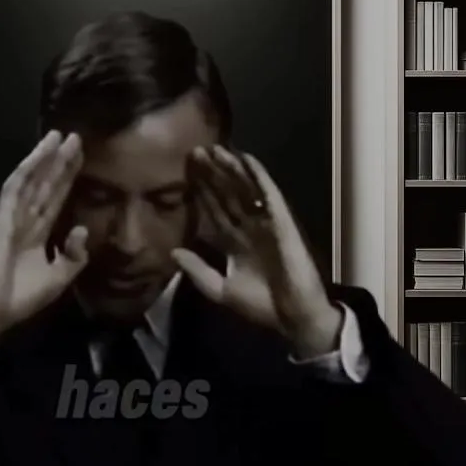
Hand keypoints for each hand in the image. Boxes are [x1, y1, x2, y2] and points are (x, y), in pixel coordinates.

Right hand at [0, 130, 89, 364]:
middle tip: (76, 137)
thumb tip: (83, 229)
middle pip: (46, 184)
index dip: (67, 178)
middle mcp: (24, 220)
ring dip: (44, 159)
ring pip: (31, 181)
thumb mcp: (58, 278)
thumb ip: (73, 256)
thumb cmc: (20, 297)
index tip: (80, 157)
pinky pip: (14, 190)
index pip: (55, 198)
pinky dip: (26, 171)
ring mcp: (10, 217)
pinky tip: (38, 156)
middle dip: (60, 162)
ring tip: (59, 137)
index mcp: (36, 232)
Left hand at [172, 146, 342, 358]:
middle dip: (212, 175)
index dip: (200, 193)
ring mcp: (265, 222)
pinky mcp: (281, 221)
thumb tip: (172, 252)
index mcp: (233, 242)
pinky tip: (246, 159)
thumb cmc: (261, 305)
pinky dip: (258, 176)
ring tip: (215, 149)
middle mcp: (247, 227)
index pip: (213, 211)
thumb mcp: (220, 289)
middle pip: (226, 194)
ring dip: (231, 169)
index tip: (185, 175)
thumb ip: (198, 270)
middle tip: (195, 152)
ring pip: (244, 189)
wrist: (293, 315)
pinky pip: (268, 194)